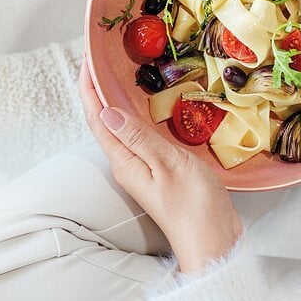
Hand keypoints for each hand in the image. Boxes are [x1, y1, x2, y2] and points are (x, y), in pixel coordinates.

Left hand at [79, 62, 241, 271]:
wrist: (214, 241)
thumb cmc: (194, 205)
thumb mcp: (168, 164)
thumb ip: (138, 138)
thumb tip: (108, 111)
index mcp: (124, 162)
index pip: (98, 119)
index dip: (89, 89)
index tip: (87, 60)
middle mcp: (127, 165)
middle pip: (104, 122)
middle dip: (98, 90)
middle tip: (101, 60)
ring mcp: (142, 169)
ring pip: (121, 129)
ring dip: (115, 101)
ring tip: (118, 75)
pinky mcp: (158, 172)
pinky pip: (138, 137)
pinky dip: (136, 116)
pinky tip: (147, 107)